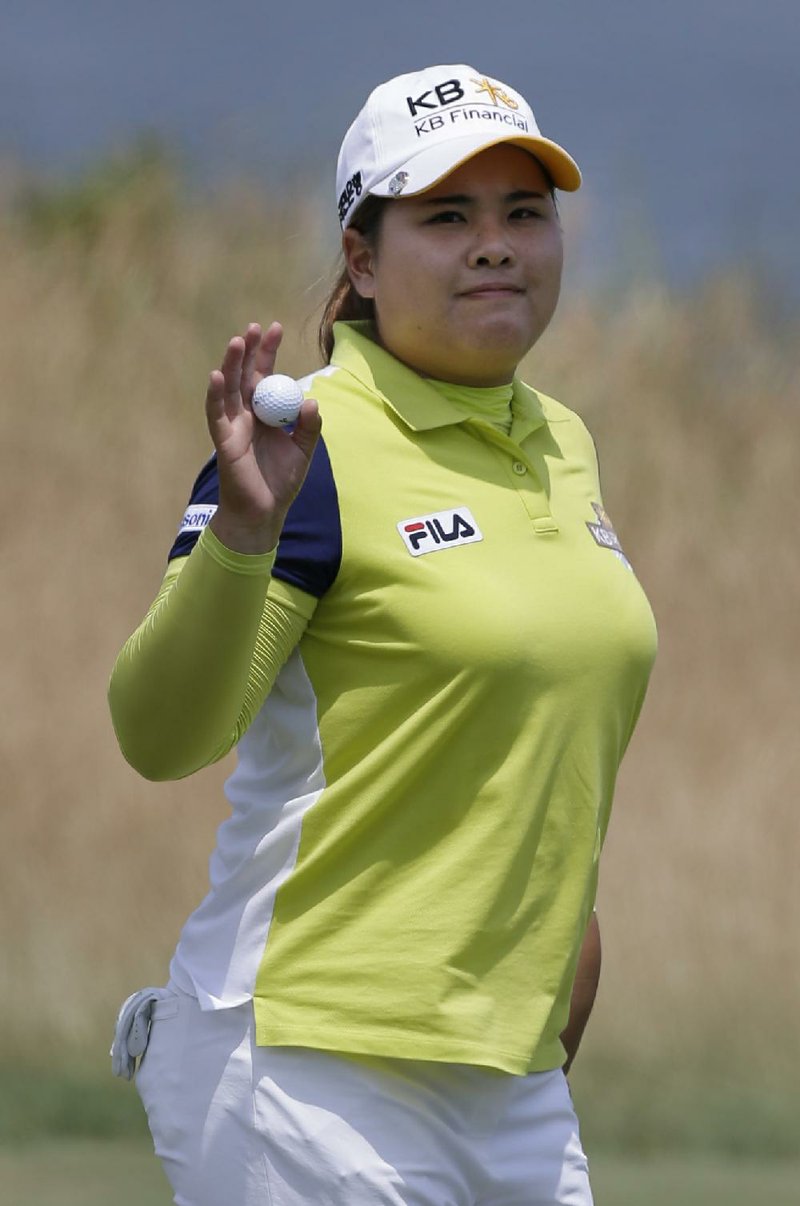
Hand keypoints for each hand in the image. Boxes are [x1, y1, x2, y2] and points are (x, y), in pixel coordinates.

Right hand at [205, 322, 320, 553]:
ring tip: (237, 341)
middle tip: (255, 327)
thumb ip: (308, 427)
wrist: (265, 512)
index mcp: (265, 413)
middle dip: (250, 351)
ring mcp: (233, 426)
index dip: (268, 353)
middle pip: (245, 376)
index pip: (265, 376)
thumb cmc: (280, 481)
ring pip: (229, 389)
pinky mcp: (224, 440)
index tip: (275, 328)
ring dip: (232, 365)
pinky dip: (216, 395)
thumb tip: (311, 402)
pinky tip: (217, 375)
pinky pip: (217, 414)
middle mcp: (246, 415)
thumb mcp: (302, 450)